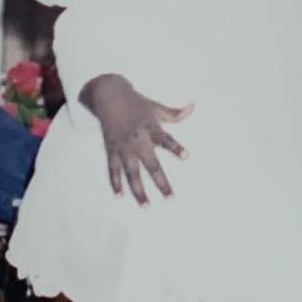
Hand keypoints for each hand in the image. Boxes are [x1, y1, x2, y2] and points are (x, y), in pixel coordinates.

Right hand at [80, 73, 192, 205]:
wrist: (108, 96)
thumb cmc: (136, 102)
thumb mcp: (156, 106)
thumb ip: (175, 113)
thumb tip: (193, 107)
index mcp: (150, 127)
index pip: (166, 139)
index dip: (176, 148)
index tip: (187, 157)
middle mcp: (137, 139)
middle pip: (151, 163)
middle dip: (161, 181)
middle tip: (170, 197)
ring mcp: (123, 146)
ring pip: (131, 172)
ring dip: (138, 190)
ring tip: (146, 205)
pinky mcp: (111, 149)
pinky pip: (113, 169)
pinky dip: (115, 182)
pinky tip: (120, 196)